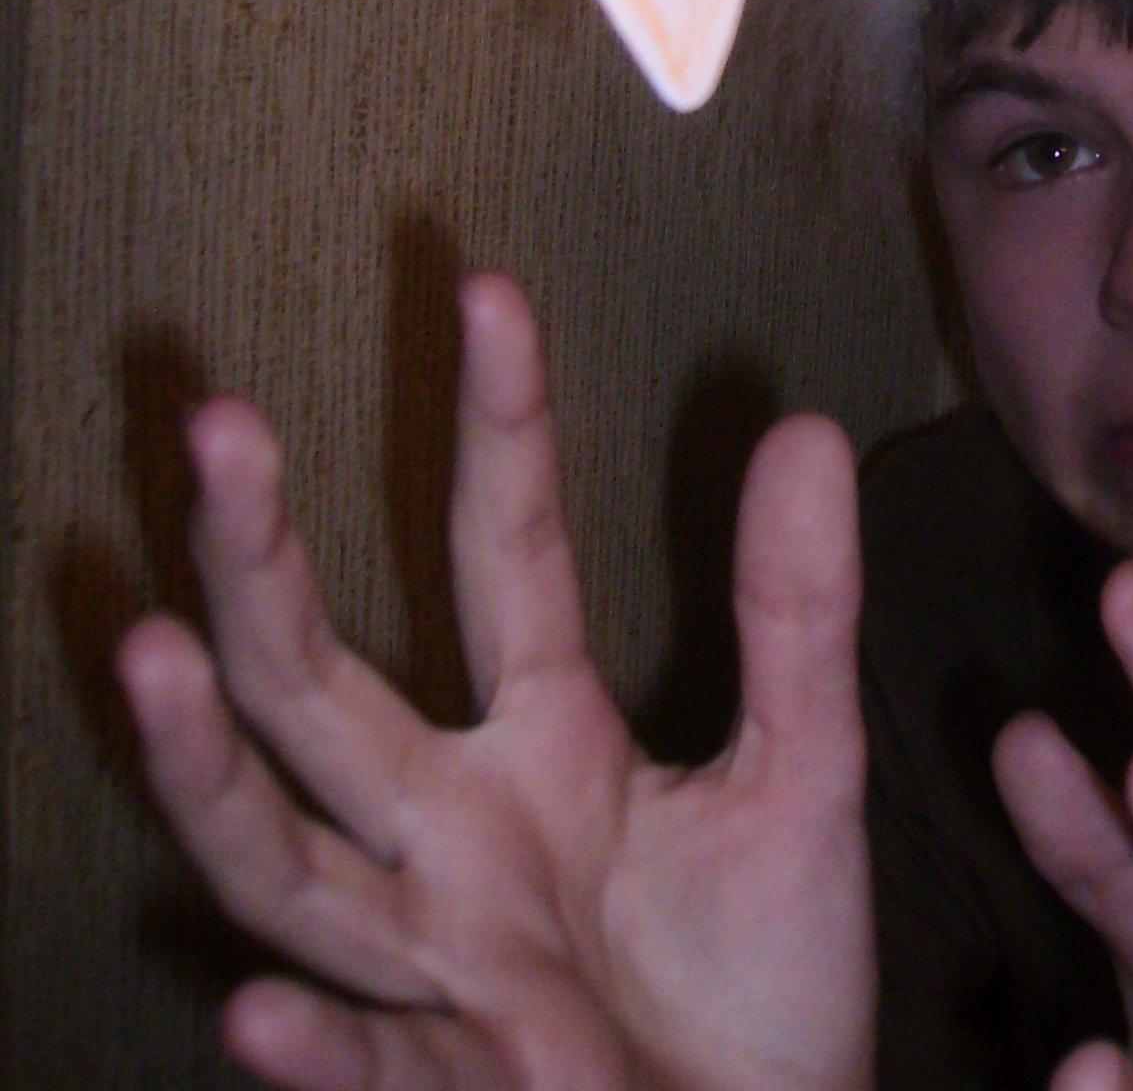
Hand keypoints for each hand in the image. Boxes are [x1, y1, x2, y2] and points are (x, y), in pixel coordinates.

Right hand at [116, 275, 875, 1090]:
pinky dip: (311, 1048)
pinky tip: (260, 1005)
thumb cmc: (768, 977)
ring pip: (283, 859)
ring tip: (151, 651)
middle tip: (220, 424)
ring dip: (209, 767)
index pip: (503, 552)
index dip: (498, 425)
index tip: (490, 289)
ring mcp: (434, 961)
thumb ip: (795, 617)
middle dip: (262, 561)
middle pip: (321, 685)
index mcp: (543, 738)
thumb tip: (810, 425)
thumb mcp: (802, 775)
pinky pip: (360, 1066)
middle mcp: (455, 830)